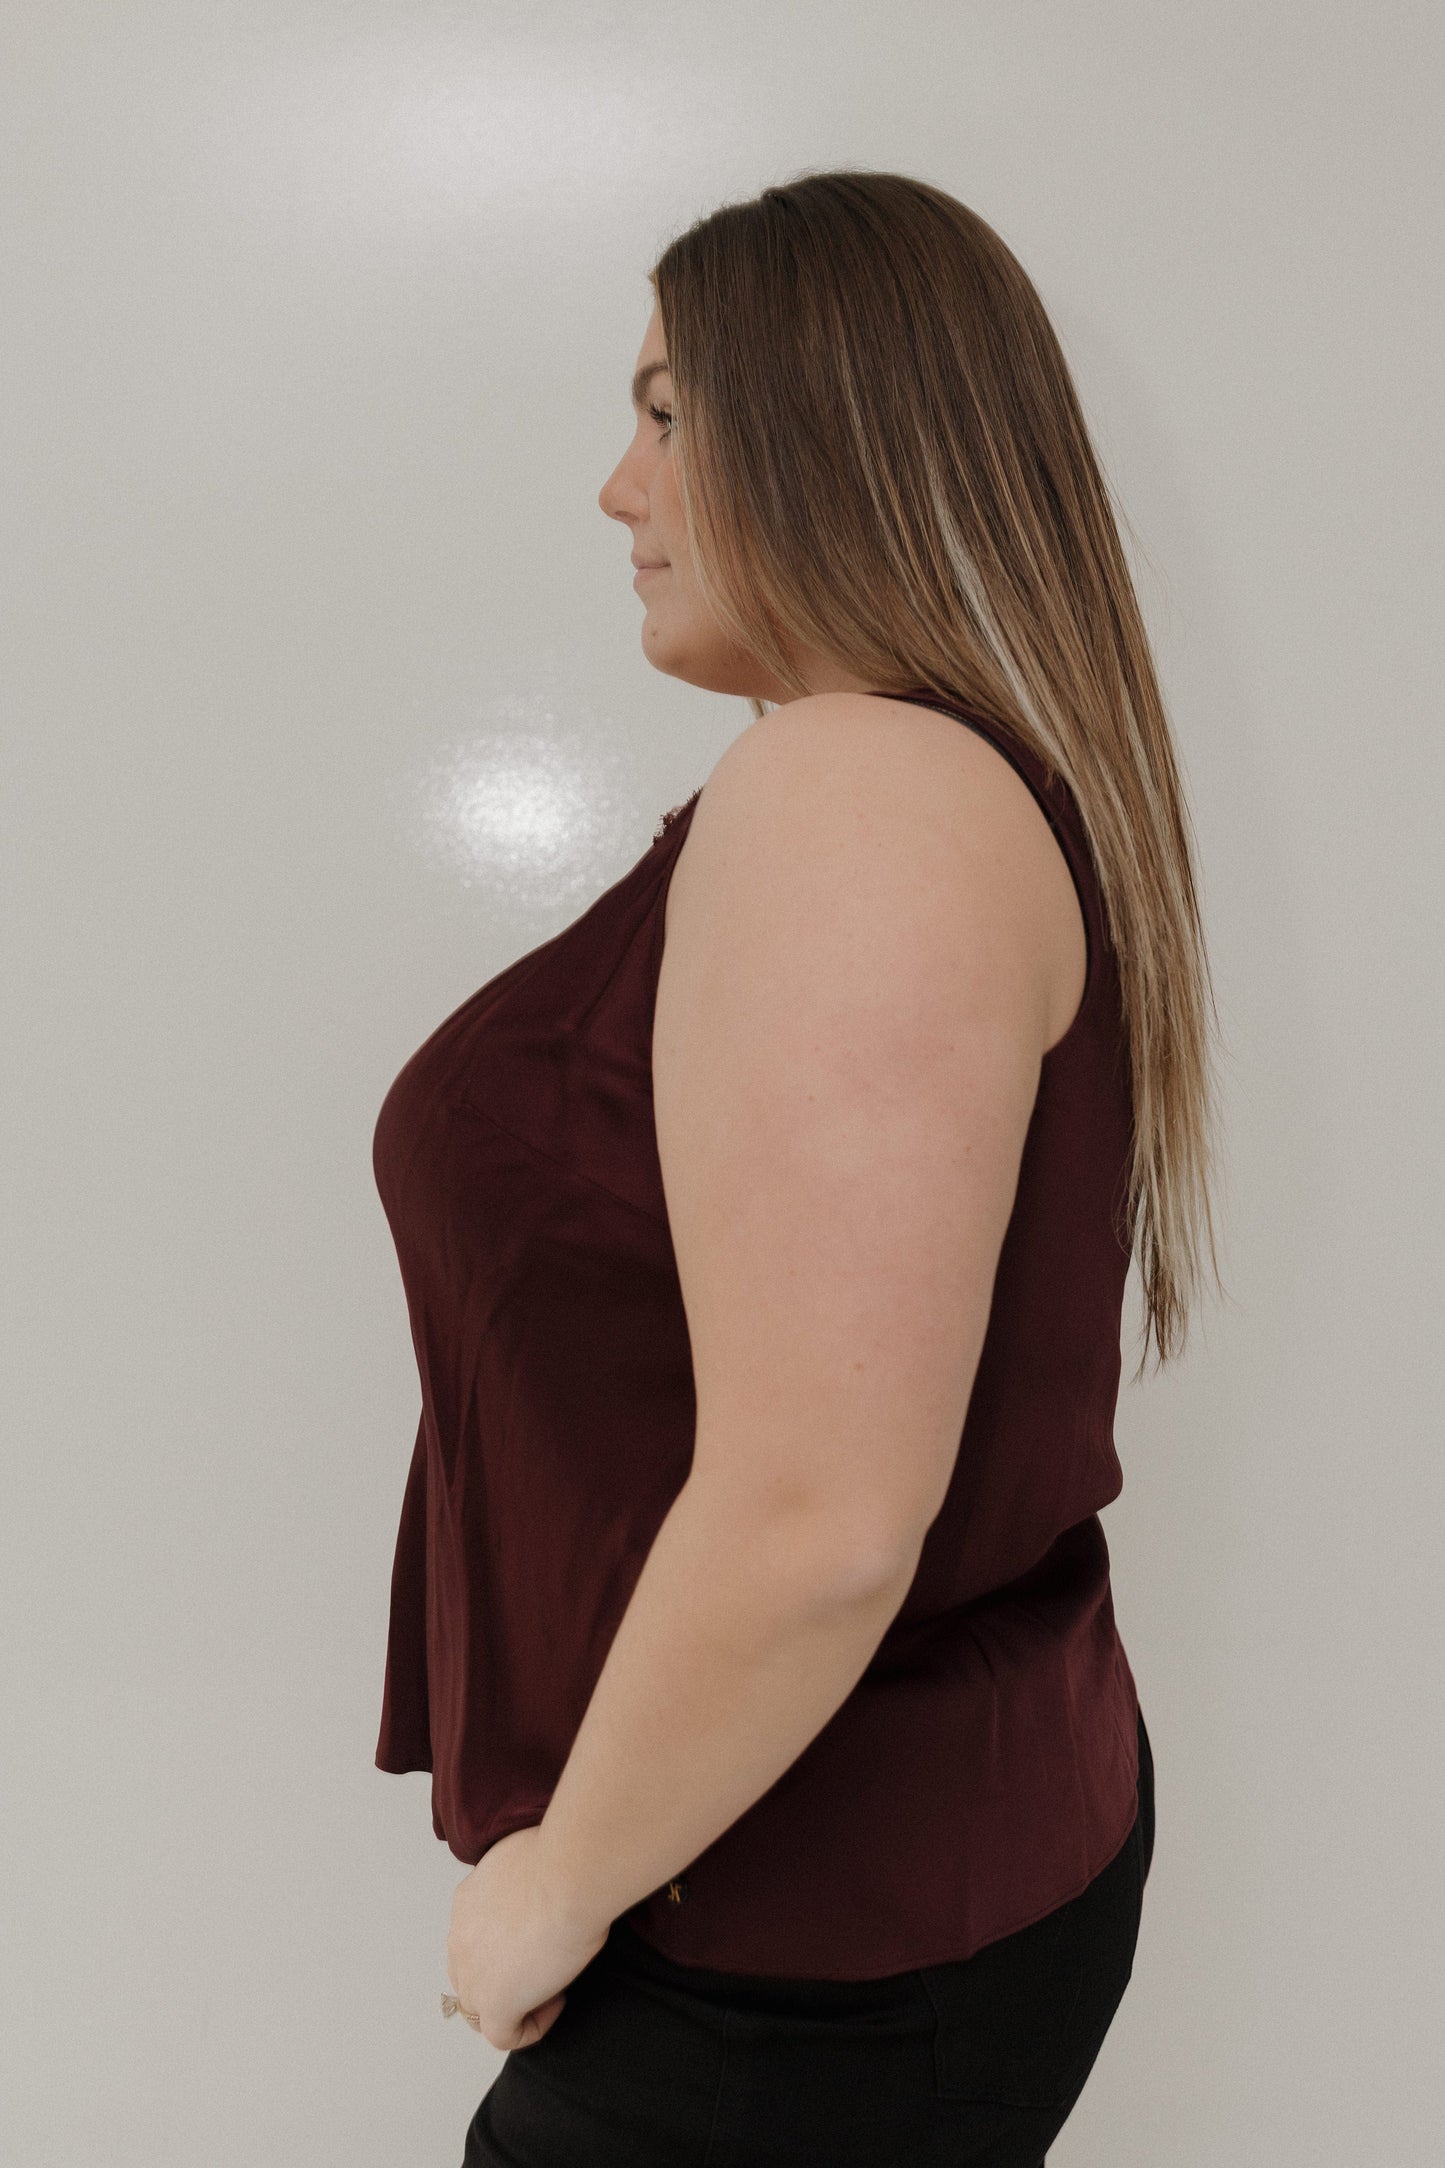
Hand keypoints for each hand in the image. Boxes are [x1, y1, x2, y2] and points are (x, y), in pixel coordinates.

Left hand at [446, 1823, 610, 2052]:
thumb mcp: (529, 1862)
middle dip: (503, 1975)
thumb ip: (521, 1882)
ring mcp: (473, 1974)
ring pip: (479, 2007)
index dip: (505, 1943)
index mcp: (467, 1901)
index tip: (541, 1930)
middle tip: (543, 1961)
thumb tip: (541, 1885)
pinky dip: (532, 2026)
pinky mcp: (494, 2003)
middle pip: (469, 1973)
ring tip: (553, 1981)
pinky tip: (558, 2000)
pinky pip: (503, 2035)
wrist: (566, 1876)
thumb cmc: (560, 1861)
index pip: (473, 1936)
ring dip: (514, 2002)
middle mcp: (461, 1937)